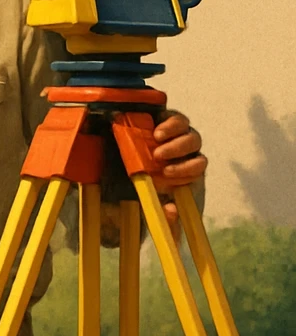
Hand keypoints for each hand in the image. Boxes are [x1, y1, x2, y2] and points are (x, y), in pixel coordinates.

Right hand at [152, 111, 205, 228]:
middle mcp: (187, 151)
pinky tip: (155, 129)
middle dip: (178, 149)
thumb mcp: (159, 210)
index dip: (187, 168)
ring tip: (155, 138)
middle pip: (194, 143)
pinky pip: (174, 117)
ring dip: (173, 133)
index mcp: (190, 171)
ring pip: (187, 128)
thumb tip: (171, 211)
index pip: (198, 165)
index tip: (167, 174)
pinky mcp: (165, 122)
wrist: (137, 176)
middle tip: (158, 156)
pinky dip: (168, 122)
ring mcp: (178, 135)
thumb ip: (168, 219)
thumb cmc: (153, 194)